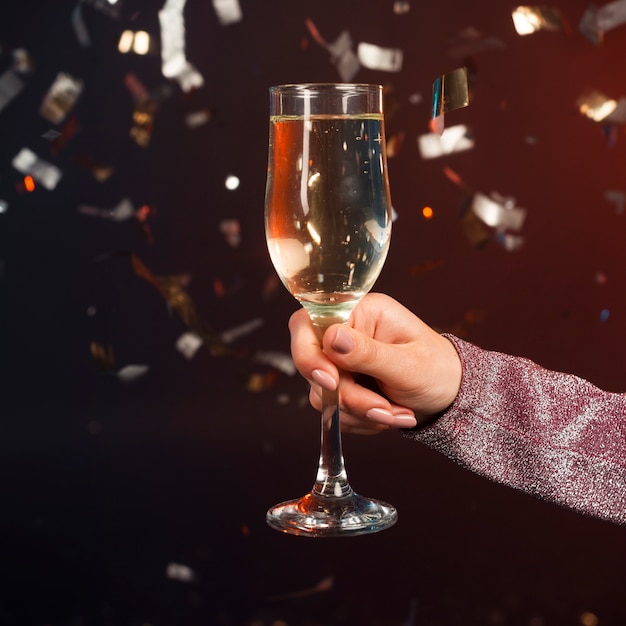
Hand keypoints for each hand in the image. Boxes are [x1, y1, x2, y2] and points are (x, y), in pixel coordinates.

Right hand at [289, 293, 462, 434]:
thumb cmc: (437, 370)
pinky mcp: (341, 384)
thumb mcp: (407, 364)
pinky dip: (360, 419)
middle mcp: (345, 332)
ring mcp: (340, 359)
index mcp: (360, 311)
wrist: (448, 395)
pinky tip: (388, 413)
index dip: (308, 354)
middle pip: (314, 366)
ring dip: (360, 411)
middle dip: (348, 396)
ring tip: (397, 413)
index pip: (307, 323)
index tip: (332, 381)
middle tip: (383, 408)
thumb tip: (331, 337)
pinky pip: (333, 409)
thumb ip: (368, 352)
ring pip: (323, 394)